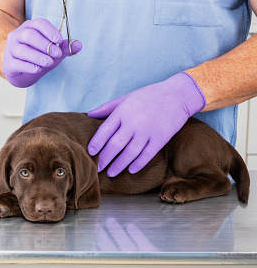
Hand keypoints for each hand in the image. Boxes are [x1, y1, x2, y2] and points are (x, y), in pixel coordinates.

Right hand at [3, 18, 81, 87]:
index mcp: (30, 28)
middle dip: (45, 44)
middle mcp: (18, 35)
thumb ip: (65, 48)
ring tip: (49, 63)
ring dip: (37, 56)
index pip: (39, 23)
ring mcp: (11, 49)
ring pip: (22, 49)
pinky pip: (17, 63)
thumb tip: (79, 45)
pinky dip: (28, 66)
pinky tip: (38, 69)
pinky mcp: (8, 63)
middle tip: (57, 54)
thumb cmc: (39, 57)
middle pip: (29, 35)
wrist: (22, 73)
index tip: (59, 40)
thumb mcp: (53, 52)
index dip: (50, 31)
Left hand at [87, 72, 205, 175]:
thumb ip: (107, 107)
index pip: (104, 130)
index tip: (90, 153)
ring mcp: (148, 131)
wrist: (177, 94)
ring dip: (119, 165)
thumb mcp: (126, 97)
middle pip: (115, 145)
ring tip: (111, 173)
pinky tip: (131, 170)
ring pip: (130, 153)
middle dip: (105, 159)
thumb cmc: (149, 95)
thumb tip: (89, 114)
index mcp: (123, 111)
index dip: (96, 143)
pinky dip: (138, 164)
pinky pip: (146, 155)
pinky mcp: (161, 138)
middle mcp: (134, 121)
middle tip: (97, 168)